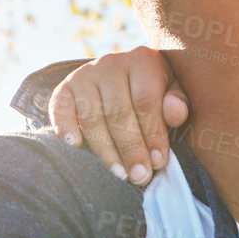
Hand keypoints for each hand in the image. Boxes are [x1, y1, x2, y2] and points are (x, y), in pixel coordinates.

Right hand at [50, 45, 188, 184]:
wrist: (125, 77)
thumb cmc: (157, 92)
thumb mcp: (174, 93)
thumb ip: (178, 103)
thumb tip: (175, 113)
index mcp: (142, 60)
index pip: (145, 101)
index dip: (152, 134)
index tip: (159, 162)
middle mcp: (111, 63)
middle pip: (118, 111)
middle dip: (131, 148)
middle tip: (140, 176)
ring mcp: (85, 74)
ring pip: (92, 116)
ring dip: (105, 149)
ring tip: (120, 173)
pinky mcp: (64, 87)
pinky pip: (60, 107)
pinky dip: (64, 125)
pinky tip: (74, 146)